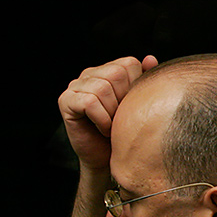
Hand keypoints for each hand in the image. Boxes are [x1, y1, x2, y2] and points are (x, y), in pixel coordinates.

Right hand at [58, 55, 157, 171]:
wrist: (108, 158)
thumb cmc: (124, 132)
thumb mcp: (138, 104)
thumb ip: (144, 81)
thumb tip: (150, 59)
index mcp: (108, 70)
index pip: (129, 64)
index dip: (135, 87)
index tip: (131, 107)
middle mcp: (90, 74)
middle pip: (116, 74)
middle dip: (123, 100)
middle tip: (120, 117)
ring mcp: (75, 86)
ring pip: (103, 88)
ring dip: (112, 112)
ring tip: (112, 124)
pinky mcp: (65, 100)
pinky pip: (90, 102)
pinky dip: (101, 119)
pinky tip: (103, 129)